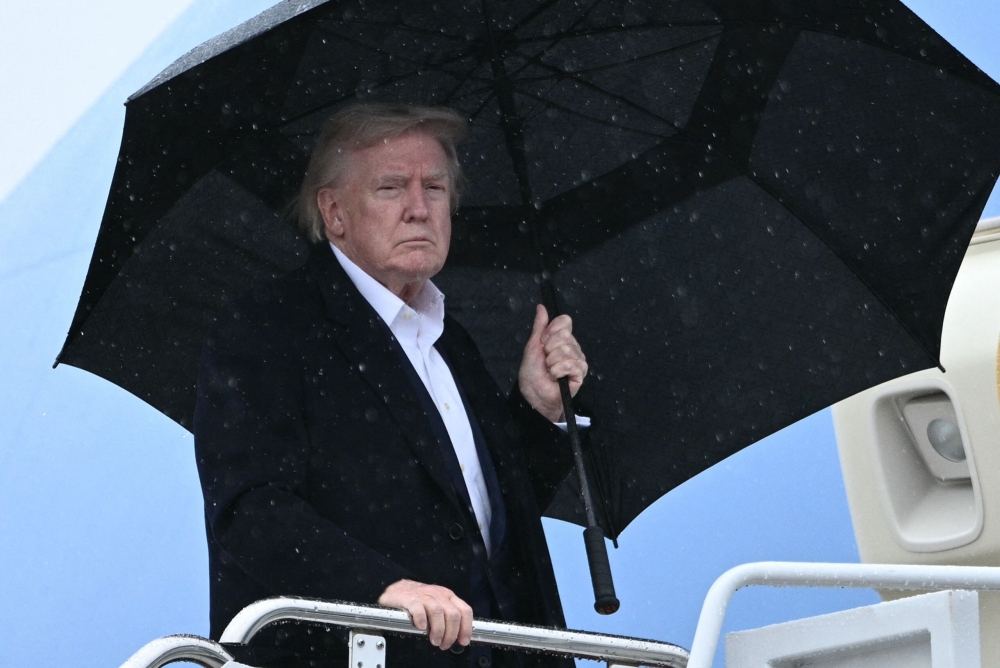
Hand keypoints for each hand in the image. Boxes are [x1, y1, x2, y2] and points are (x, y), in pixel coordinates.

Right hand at [378, 579, 472, 649]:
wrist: (398, 589)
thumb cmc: (419, 600)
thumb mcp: (438, 605)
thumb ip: (447, 617)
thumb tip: (456, 637)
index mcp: (448, 597)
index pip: (464, 610)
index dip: (466, 628)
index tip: (463, 641)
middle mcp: (438, 595)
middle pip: (452, 614)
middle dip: (451, 633)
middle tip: (444, 644)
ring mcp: (424, 595)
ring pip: (438, 612)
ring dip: (438, 630)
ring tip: (435, 641)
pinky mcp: (410, 598)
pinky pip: (418, 608)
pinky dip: (421, 618)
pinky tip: (421, 627)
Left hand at [518, 304, 587, 421]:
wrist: (533, 393)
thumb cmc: (532, 371)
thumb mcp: (533, 345)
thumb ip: (539, 325)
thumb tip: (542, 307)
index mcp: (562, 338)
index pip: (565, 321)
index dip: (551, 331)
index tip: (543, 342)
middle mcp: (572, 346)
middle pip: (564, 335)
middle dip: (549, 349)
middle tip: (546, 359)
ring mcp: (578, 359)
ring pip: (567, 350)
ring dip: (552, 362)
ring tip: (550, 370)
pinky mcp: (581, 373)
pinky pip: (571, 364)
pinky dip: (558, 371)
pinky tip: (556, 376)